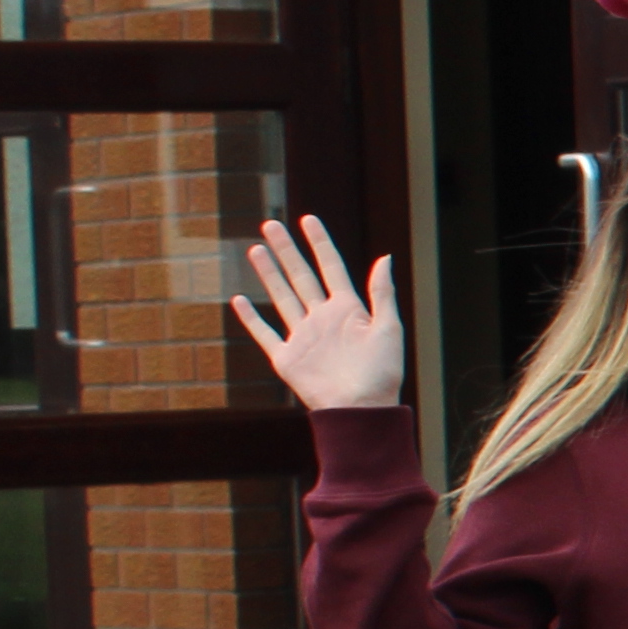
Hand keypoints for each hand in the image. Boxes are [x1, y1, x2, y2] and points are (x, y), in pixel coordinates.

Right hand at [227, 216, 406, 410]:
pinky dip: (251, 318)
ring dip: (268, 274)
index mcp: (348, 309)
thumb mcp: (388, 328)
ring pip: (281, 297)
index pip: (331, 267)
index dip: (320, 243)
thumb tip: (385, 257)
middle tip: (270, 224)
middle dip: (287, 250)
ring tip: (255, 249)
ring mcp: (303, 337)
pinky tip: (239, 300)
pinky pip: (265, 334)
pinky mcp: (286, 358)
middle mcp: (322, 318)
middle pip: (301, 276)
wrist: (361, 409)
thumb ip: (382, 293)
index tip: (307, 219)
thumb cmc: (382, 372)